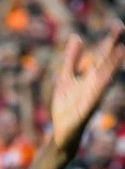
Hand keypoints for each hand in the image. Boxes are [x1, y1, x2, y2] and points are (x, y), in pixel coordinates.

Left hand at [51, 23, 123, 158]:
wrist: (61, 130)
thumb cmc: (65, 105)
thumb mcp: (65, 78)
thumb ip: (71, 60)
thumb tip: (77, 37)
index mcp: (89, 78)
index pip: (100, 57)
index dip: (108, 43)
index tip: (118, 28)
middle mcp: (93, 86)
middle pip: (104, 65)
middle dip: (112, 50)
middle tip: (121, 32)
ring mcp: (92, 97)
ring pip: (103, 79)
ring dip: (111, 66)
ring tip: (120, 51)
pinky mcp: (86, 110)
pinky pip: (95, 97)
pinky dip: (100, 88)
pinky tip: (106, 78)